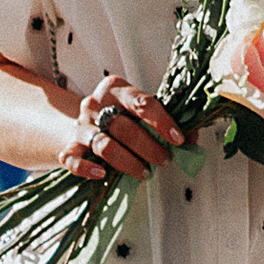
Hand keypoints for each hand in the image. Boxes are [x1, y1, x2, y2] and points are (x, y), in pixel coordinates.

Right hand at [63, 73, 182, 184]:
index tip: (178, 139)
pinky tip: (102, 174)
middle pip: (124, 128)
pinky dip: (86, 168)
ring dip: (128, 162)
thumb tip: (193, 138)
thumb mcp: (140, 110)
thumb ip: (164, 120)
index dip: (162, 122)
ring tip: (145, 172)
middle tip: (165, 160)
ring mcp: (81, 126)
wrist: (85, 121)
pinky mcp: (70, 146)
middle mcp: (96, 104)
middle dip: (149, 148)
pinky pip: (73, 159)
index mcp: (116, 89)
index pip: (142, 103)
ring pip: (104, 146)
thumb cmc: (120, 115)